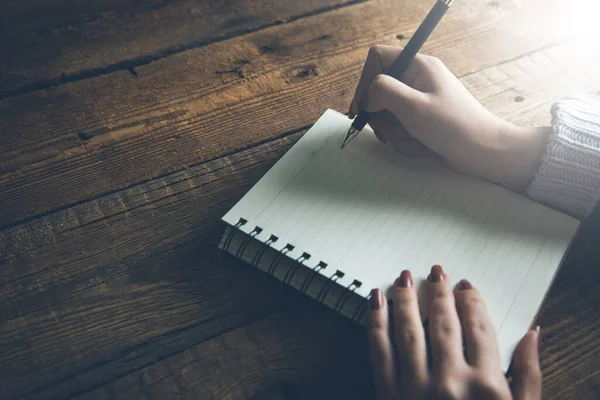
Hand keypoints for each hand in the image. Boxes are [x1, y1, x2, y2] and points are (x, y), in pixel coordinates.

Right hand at [349, 45, 550, 187]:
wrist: (483, 152)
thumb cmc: (454, 126)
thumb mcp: (413, 107)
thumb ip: (384, 92)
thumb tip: (368, 96)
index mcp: (418, 66)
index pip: (378, 58)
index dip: (365, 80)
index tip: (364, 106)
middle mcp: (418, 80)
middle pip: (378, 89)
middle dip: (379, 114)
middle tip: (387, 130)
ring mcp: (419, 101)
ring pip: (387, 113)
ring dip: (392, 130)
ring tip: (410, 140)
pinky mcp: (422, 120)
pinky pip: (399, 128)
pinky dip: (404, 140)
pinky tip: (420, 146)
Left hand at [368, 265, 540, 399]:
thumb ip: (528, 376)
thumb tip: (533, 334)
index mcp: (486, 386)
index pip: (479, 327)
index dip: (472, 301)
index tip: (466, 286)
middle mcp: (450, 382)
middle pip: (442, 322)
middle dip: (438, 292)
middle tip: (435, 273)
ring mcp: (415, 387)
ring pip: (409, 328)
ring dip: (406, 298)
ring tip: (405, 278)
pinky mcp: (387, 393)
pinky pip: (378, 348)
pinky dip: (375, 320)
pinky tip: (375, 299)